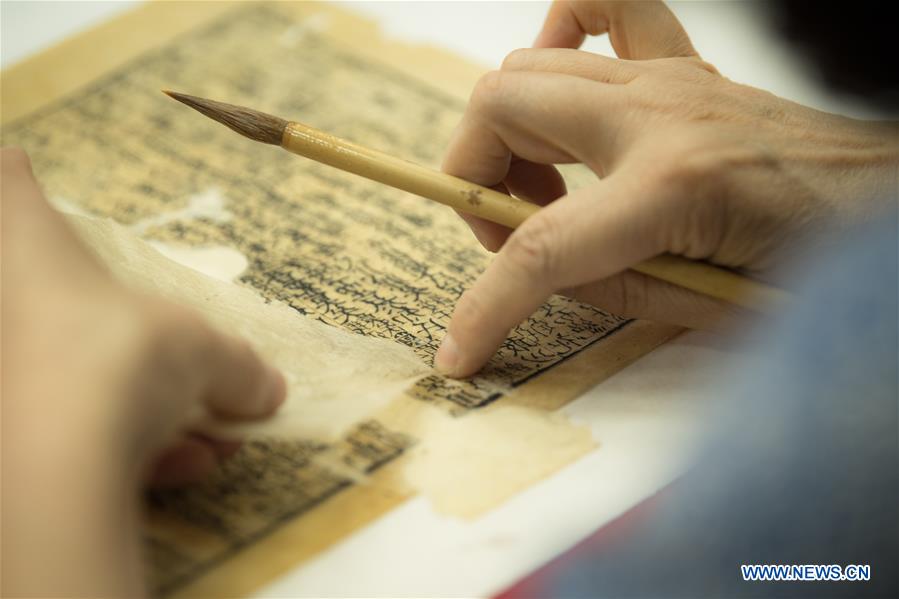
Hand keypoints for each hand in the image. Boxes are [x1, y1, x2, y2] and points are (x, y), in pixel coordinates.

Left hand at [1, 148, 284, 595]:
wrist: (56, 466)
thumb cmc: (121, 361)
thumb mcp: (203, 350)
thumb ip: (238, 368)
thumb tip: (268, 389)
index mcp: (40, 259)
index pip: (15, 199)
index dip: (16, 179)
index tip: (12, 157)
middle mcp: (13, 314)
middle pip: (57, 300)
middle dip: (134, 334)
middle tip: (187, 358)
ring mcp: (17, 378)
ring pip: (87, 383)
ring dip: (163, 415)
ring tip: (218, 441)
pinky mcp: (27, 440)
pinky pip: (87, 438)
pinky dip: (142, 452)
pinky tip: (195, 465)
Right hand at [435, 0, 898, 377]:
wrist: (887, 206)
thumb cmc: (817, 265)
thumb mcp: (705, 310)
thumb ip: (606, 288)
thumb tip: (537, 272)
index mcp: (671, 186)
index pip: (539, 250)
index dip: (484, 308)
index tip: (459, 349)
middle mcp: (659, 113)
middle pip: (501, 109)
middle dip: (476, 179)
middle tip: (509, 233)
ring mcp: (670, 78)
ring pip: (527, 65)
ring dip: (507, 133)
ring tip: (542, 187)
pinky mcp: (685, 66)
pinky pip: (602, 9)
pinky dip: (561, 37)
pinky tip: (565, 89)